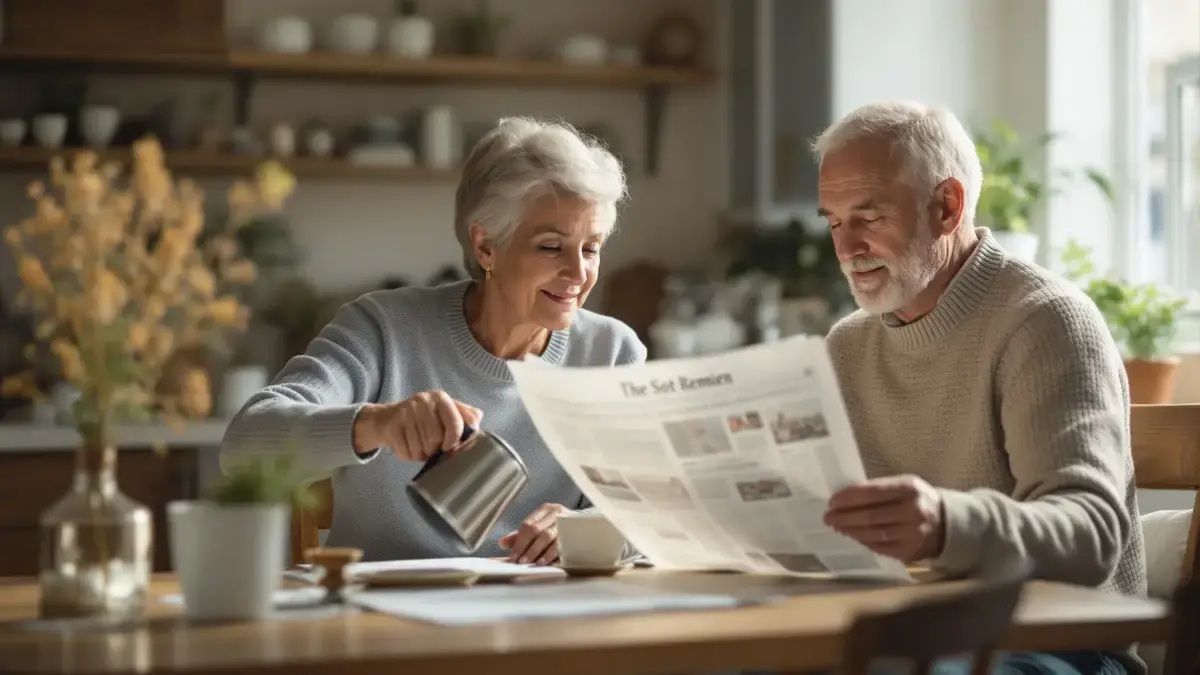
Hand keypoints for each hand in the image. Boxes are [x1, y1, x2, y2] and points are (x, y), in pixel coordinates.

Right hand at [352, 390, 482, 460]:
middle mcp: (423, 401)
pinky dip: (409, 456)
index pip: (455, 422)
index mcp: (441, 398)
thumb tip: (478, 418)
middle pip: (436, 437)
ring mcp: (406, 412)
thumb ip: (464, 415)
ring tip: (420, 448)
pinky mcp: (393, 426)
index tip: (450, 447)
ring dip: (422, 454)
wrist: (389, 418)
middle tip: (432, 447)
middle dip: (435, 448)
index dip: (454, 440)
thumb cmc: (425, 418)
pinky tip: (409, 448)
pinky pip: (406, 451)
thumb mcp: (446, 411)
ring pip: (420, 447)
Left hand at [499, 503, 568, 564]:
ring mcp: (566, 522)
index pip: (528, 524)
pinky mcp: (574, 533)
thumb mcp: (538, 529)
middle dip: (526, 547)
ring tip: (529, 562)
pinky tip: (543, 562)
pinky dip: (549, 554)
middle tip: (519, 561)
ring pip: (548, 536)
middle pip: (536, 529)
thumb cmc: (557, 528)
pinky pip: (560, 544)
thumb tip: (502, 543)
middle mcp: (557, 512)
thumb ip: (520, 536)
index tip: (513, 556)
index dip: (518, 541)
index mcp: (546, 509)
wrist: (584, 528)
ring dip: (536, 551)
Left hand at [823, 475, 944, 562]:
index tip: (832, 501)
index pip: (873, 493)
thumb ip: (879, 490)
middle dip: (845, 516)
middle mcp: (912, 511)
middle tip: (828, 517)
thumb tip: (846, 499)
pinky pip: (880, 547)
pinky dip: (863, 541)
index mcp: (909, 489)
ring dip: (851, 530)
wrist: (947, 523)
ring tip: (837, 526)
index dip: (849, 498)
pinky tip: (853, 535)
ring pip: (873, 533)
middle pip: (871, 516)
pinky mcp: (909, 552)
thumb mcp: (904, 486)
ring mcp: (912, 534)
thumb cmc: (917, 499)